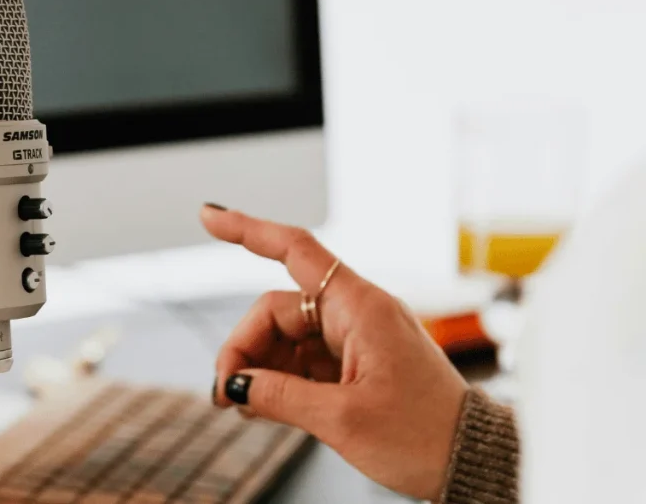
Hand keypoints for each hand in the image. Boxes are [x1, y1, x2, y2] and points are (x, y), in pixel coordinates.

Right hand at [201, 205, 468, 501]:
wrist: (470, 464)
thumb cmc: (426, 437)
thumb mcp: (342, 420)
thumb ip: (279, 397)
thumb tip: (234, 385)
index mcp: (361, 309)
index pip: (295, 251)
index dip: (248, 230)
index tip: (210, 217)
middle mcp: (358, 314)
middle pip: (278, 310)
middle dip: (245, 348)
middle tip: (226, 395)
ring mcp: (358, 339)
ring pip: (287, 337)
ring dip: (260, 368)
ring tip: (245, 408)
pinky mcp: (358, 364)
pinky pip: (305, 359)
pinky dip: (281, 380)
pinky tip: (267, 406)